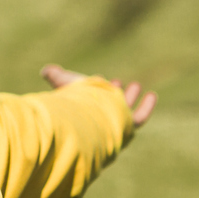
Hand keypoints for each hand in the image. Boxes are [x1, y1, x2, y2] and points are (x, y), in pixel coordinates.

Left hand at [40, 64, 156, 127]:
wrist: (86, 116)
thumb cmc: (73, 101)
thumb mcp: (65, 84)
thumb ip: (56, 77)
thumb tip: (46, 71)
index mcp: (83, 113)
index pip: (90, 103)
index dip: (96, 90)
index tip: (102, 78)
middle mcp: (98, 121)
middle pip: (107, 108)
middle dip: (112, 94)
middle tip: (116, 82)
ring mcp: (113, 124)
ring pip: (124, 112)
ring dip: (129, 98)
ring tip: (136, 85)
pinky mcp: (127, 126)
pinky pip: (139, 118)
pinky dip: (146, 107)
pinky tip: (152, 95)